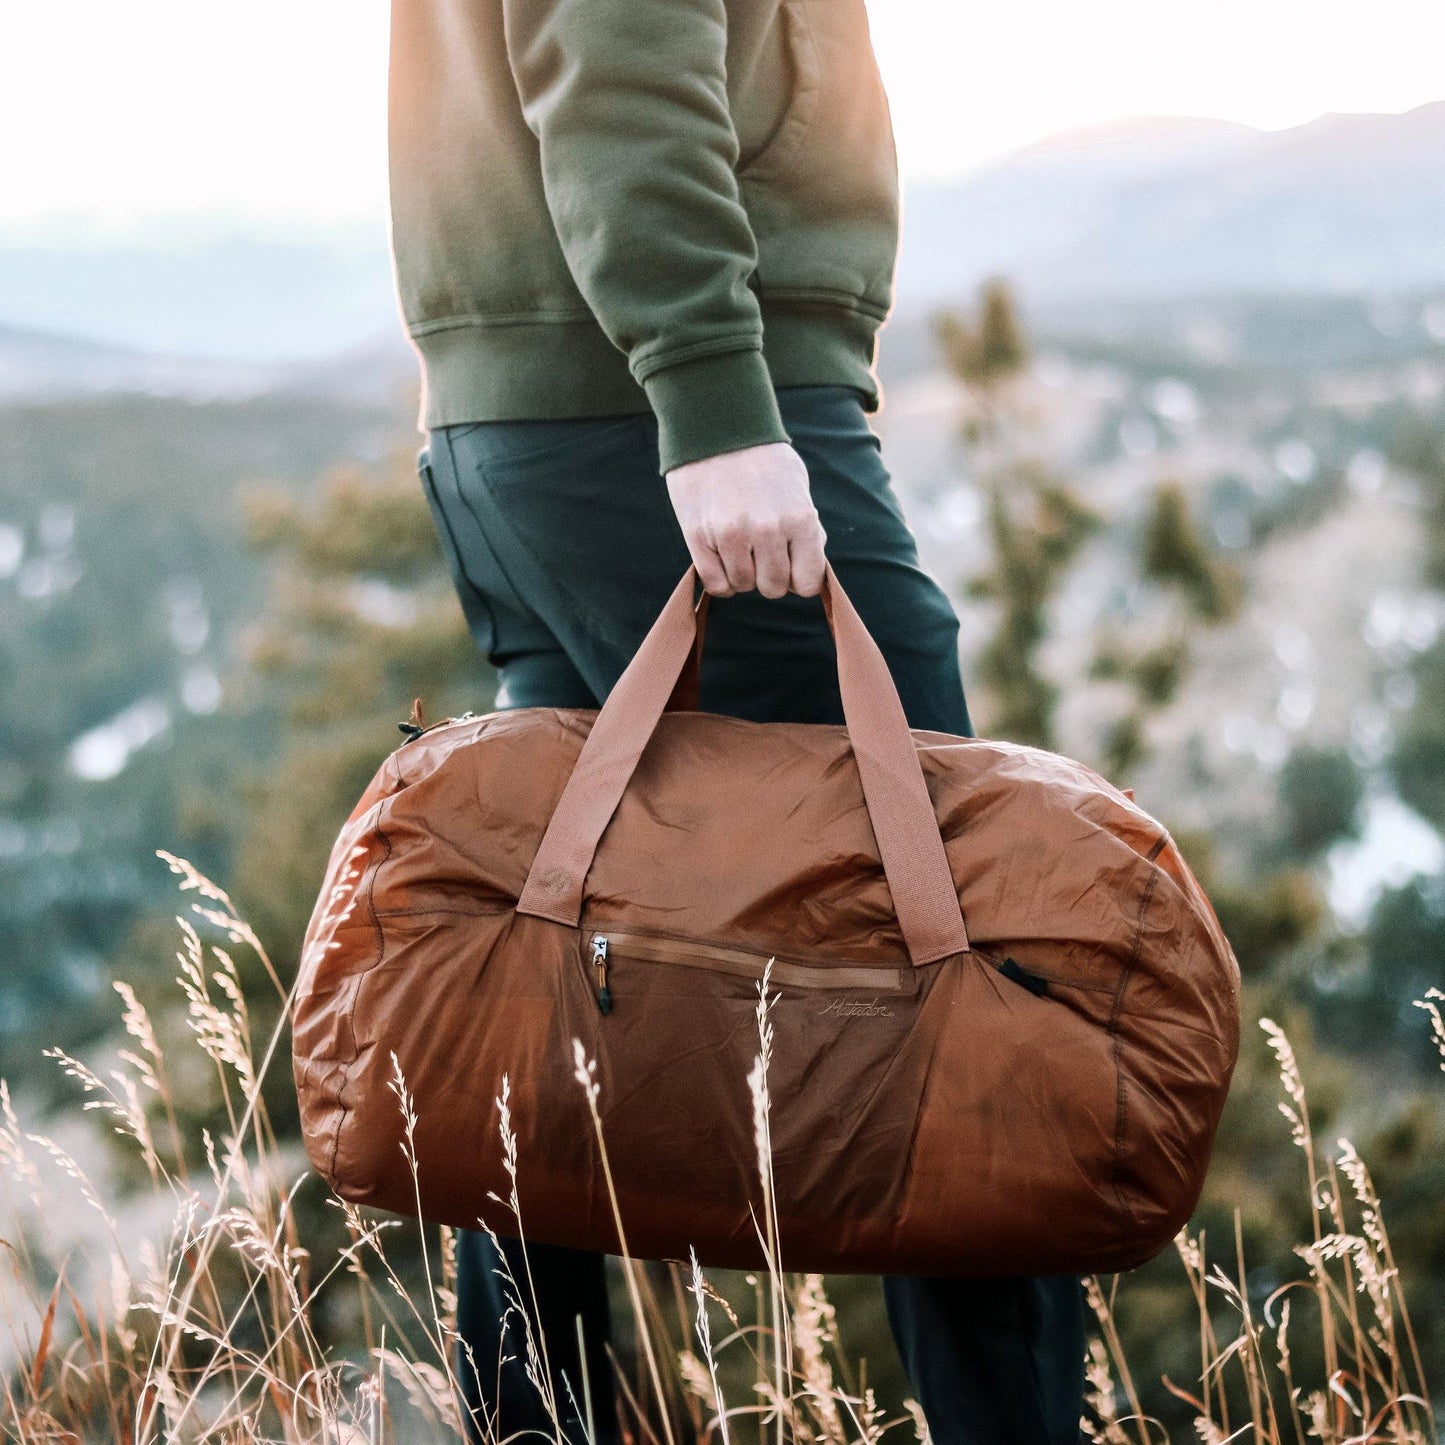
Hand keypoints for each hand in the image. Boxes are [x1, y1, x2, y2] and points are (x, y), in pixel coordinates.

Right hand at [665, 442, 827, 597]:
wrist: (716, 427)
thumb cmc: (761, 458)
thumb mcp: (797, 485)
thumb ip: (807, 528)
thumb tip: (811, 565)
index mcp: (800, 518)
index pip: (808, 582)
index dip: (799, 579)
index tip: (790, 566)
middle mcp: (768, 530)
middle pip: (774, 588)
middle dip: (769, 577)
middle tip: (761, 554)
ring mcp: (731, 535)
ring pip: (743, 586)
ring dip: (742, 575)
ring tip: (739, 547)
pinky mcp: (699, 537)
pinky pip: (715, 583)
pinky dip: (720, 579)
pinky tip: (721, 558)